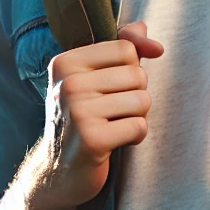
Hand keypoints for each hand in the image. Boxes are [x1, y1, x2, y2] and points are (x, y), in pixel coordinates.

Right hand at [41, 21, 162, 208]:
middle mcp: (68, 84)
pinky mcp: (91, 140)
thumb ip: (123, 47)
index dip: (130, 69)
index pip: (127, 48)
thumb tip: (151, 38)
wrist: (58, 171)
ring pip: (142, 101)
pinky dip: (135, 136)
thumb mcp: (95, 76)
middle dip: (135, 96)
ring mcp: (77, 112)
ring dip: (137, 117)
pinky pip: (139, 126)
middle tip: (111, 112)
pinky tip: (115, 143)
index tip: (109, 87)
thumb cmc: (83, 117)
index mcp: (65, 61)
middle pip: (138, 75)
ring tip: (113, 126)